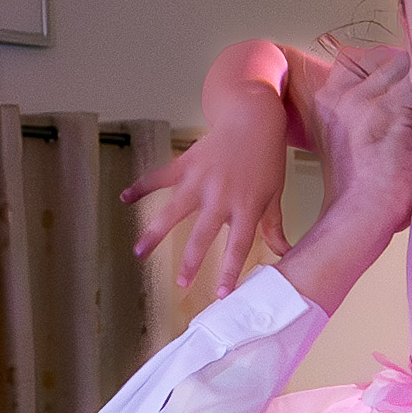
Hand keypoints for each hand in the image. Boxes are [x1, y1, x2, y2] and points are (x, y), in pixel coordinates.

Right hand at [126, 59, 293, 307]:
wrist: (253, 117)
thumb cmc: (266, 159)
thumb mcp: (274, 194)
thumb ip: (274, 226)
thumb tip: (286, 254)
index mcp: (246, 206)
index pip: (239, 246)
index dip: (230, 272)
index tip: (221, 295)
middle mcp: (221, 196)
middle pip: (203, 235)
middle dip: (191, 262)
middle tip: (181, 285)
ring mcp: (200, 179)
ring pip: (173, 211)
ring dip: (154, 233)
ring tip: (139, 253)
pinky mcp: (186, 164)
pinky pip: (160, 177)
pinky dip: (142, 186)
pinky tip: (125, 197)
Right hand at [285, 35, 411, 303]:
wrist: (360, 215)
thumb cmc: (359, 186)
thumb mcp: (344, 137)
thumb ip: (357, 109)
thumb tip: (390, 89)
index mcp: (327, 99)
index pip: (358, 56)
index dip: (385, 66)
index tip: (399, 85)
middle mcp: (342, 95)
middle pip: (384, 57)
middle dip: (407, 71)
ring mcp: (365, 103)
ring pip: (404, 65)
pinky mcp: (392, 115)